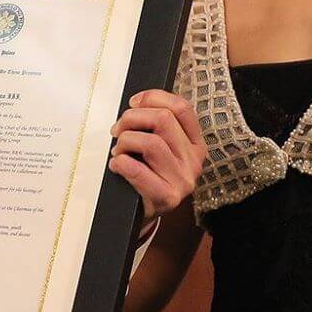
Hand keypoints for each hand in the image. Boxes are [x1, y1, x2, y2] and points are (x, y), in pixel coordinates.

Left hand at [109, 90, 207, 219]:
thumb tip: (135, 104)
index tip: (133, 102)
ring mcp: (183, 180)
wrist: (143, 213)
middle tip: (117, 130)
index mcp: (195, 143)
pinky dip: (120, 163)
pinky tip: (116, 165)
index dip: (154, 98)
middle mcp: (193, 160)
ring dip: (125, 142)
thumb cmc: (148, 175)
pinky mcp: (167, 198)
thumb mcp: (160, 149)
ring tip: (118, 151)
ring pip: (150, 142)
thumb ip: (155, 127)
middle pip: (163, 119)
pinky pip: (138, 170)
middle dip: (132, 118)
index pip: (182, 108)